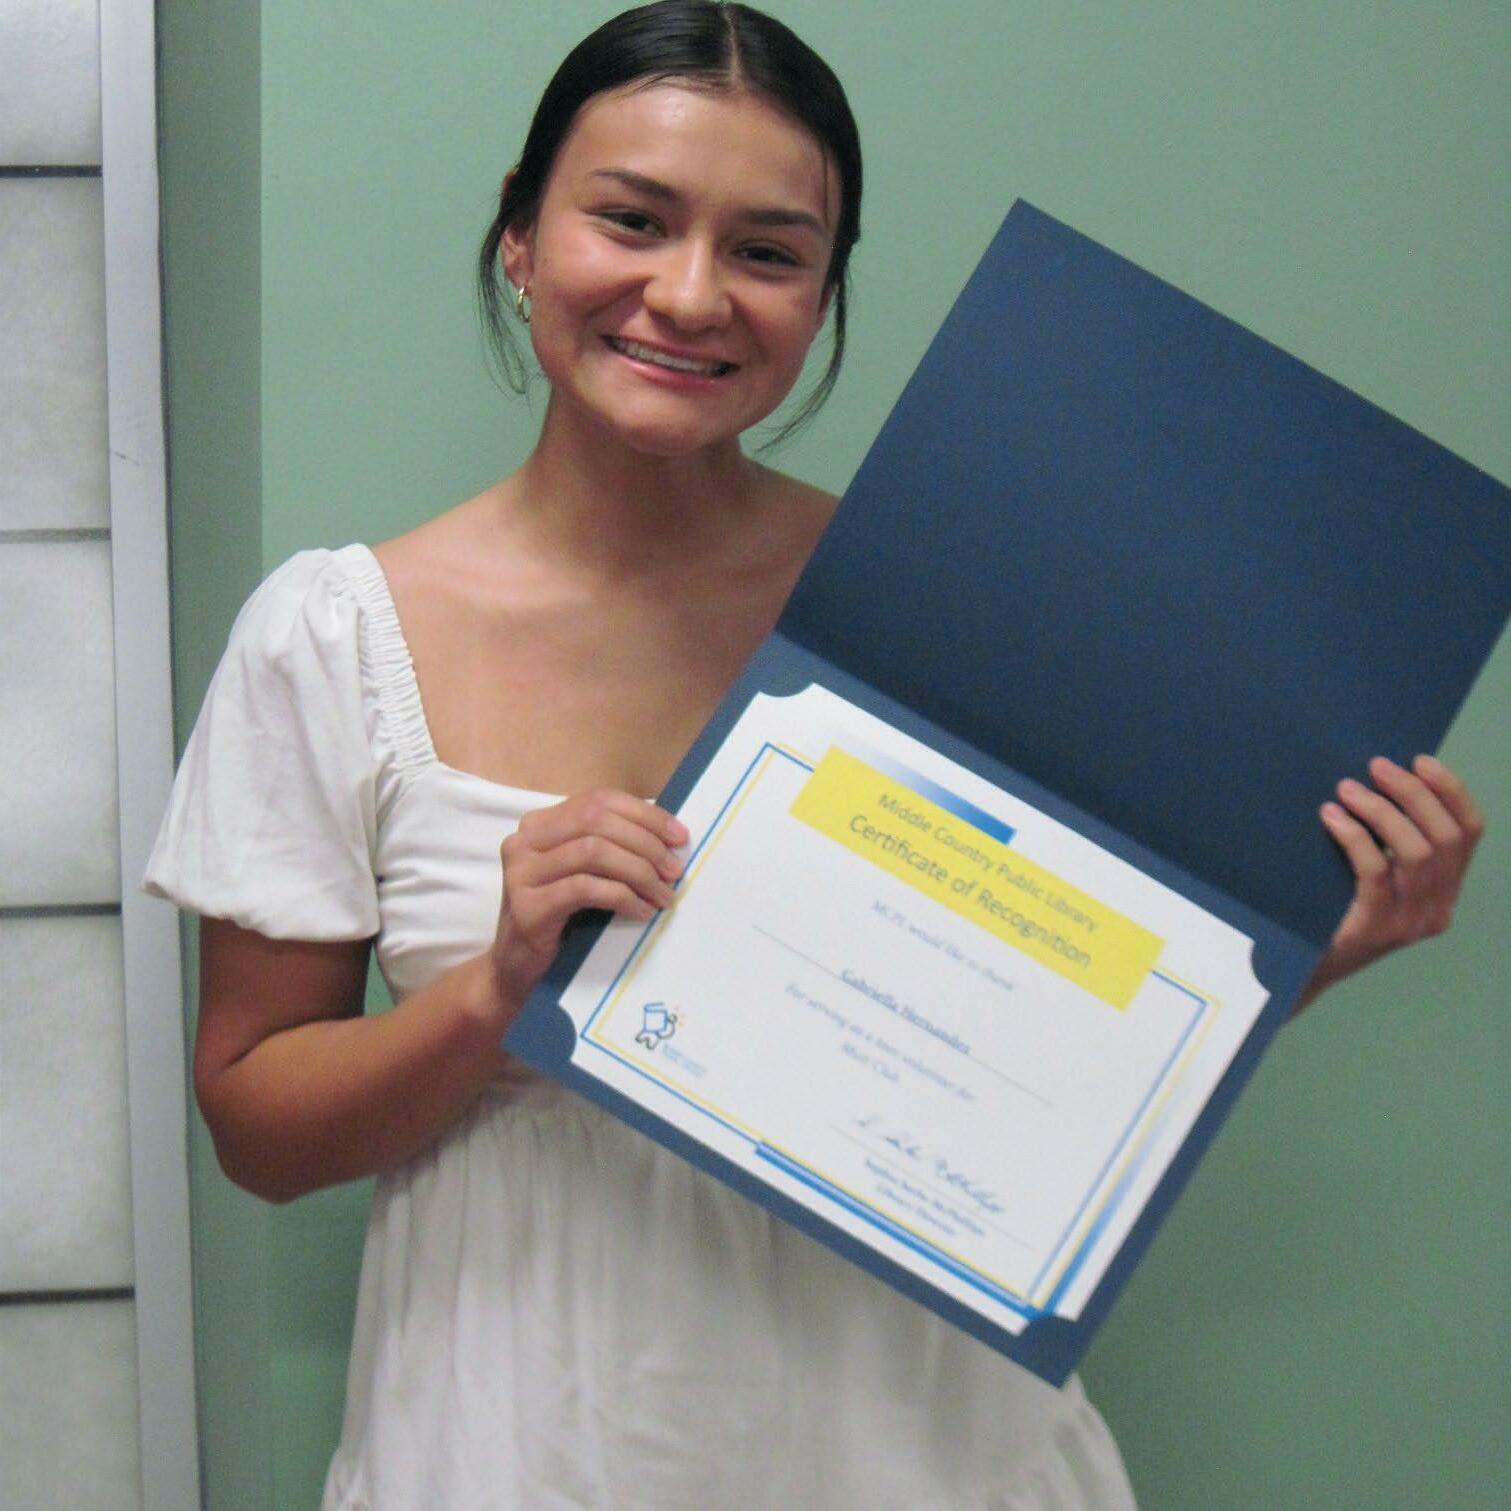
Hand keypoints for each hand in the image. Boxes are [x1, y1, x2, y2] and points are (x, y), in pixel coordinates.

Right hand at [489, 789, 687, 1011]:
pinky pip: (584, 889)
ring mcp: (521, 872)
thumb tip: (669, 839)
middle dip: (645, 843)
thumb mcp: (585, 875)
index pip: (599, 800)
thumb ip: (611, 849)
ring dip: (638, 871)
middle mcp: (525, 840)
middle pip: (597, 821)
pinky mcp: (527, 906)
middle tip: (674, 871)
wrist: (517, 971)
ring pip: (593, 851)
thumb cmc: (561, 921)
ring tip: (662, 895)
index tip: (679, 837)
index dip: (644, 815)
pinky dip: (621, 897)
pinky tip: (641, 912)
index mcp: (541, 824)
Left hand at [1298, 754, 1483, 1010]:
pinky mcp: (1376, 928)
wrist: (1301, 969)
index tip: (1420, 760)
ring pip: (1415, 852)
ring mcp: (1410, 923)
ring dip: (1381, 810)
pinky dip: (1354, 835)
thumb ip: (1391, 843)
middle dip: (1412, 793)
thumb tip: (1384, 779)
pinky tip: (1330, 817)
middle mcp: (1438, 909)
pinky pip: (1375, 870)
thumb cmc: (1332, 910)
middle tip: (1375, 766)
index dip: (1451, 791)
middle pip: (1445, 837)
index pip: (1470, 833)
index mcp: (1446, 892)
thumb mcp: (1375, 878)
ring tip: (1346, 789)